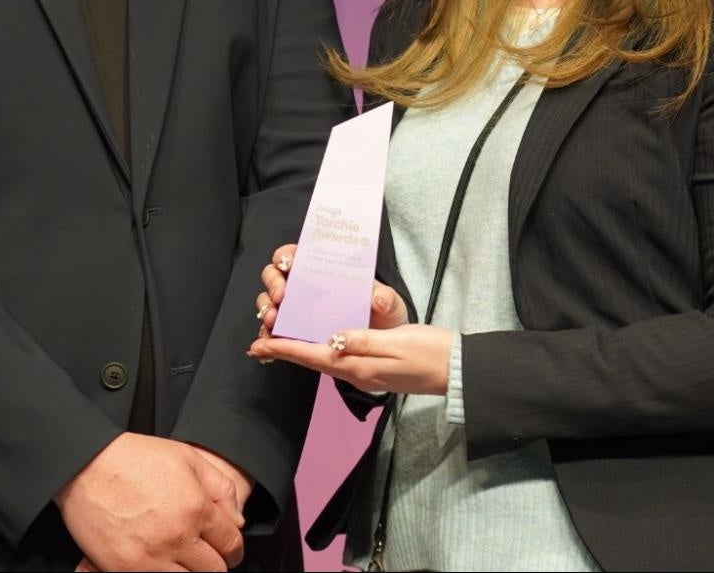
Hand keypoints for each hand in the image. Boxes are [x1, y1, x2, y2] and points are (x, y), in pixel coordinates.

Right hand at [56, 433, 243, 570]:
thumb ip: (220, 488)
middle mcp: (177, 537)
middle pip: (214, 571)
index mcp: (196, 508)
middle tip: (207, 557)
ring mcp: (150, 558)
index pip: (231, 544)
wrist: (85, 465)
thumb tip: (238, 521)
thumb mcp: (187, 457)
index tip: (228, 550)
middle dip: (215, 564)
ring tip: (183, 562)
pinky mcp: (124, 570)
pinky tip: (161, 564)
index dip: (234, 549)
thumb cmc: (135, 458)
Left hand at [246, 322, 454, 395]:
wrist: (456, 369)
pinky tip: (318, 340)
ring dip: (300, 351)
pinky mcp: (374, 368)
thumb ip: (363, 341)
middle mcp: (356, 373)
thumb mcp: (396, 343)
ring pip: (323, 360)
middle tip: (259, 343)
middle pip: (312, 361)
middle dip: (285, 351)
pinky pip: (337, 359)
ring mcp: (365, 372)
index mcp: (358, 367)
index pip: (313, 357)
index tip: (257, 345)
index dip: (284, 349)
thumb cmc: (429, 353)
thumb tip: (331, 340)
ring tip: (280, 340)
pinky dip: (319, 350)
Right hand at [252, 243, 407, 345]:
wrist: (382, 348)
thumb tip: (378, 299)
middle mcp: (304, 288)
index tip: (288, 264)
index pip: (296, 254)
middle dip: (272, 283)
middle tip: (280, 297)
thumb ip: (385, 299)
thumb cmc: (382, 318)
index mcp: (323, 271)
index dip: (286, 256)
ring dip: (265, 309)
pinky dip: (266, 338)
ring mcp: (295, 311)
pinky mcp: (292, 335)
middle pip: (274, 275)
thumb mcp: (389, 305)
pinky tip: (267, 346)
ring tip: (273, 322)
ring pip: (267, 301)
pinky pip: (271, 332)